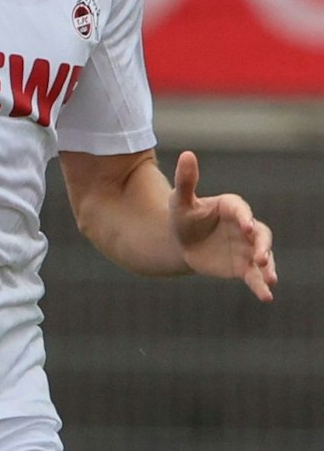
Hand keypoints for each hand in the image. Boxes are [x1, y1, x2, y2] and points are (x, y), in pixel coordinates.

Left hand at [171, 151, 274, 301]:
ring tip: (270, 279)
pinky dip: (261, 285)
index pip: (241, 211)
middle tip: (260, 256)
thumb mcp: (180, 201)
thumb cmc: (183, 217)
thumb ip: (186, 181)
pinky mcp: (244, 266)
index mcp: (232, 207)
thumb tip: (187, 154)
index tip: (245, 226)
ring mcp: (247, 248)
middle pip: (261, 235)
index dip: (244, 217)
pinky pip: (255, 276)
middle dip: (262, 246)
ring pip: (263, 257)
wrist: (181, 242)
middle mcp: (246, 227)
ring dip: (268, 268)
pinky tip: (266, 296)